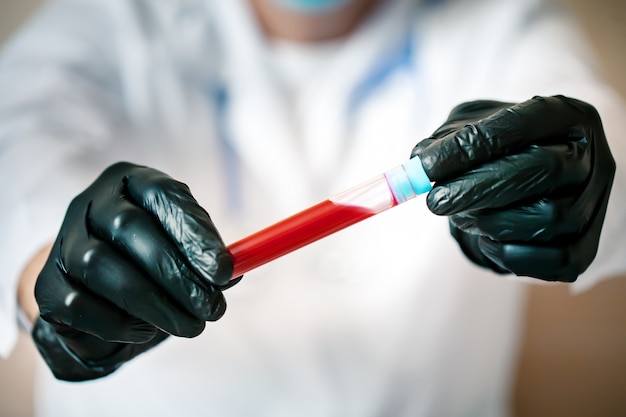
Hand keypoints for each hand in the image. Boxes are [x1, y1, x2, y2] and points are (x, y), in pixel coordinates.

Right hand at [32, 162, 236, 380]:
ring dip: (153, 305)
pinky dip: (119, 323)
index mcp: (133, 181)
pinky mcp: (47, 284)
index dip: (194, 233)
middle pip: (130, 229)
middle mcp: (92, 202)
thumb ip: (208, 254)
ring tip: (191, 326)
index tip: (225, 271)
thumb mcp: (184, 244)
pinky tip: (146, 330)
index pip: (163, 196)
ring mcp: (64, 241)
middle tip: (213, 310)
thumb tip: (234, 270)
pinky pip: (80, 304)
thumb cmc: (153, 256)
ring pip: (102, 267)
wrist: (98, 285)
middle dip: (177, 275)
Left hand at [411, 95, 614, 281]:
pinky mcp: (587, 247)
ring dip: (491, 221)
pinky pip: (553, 260)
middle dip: (479, 189)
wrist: (534, 187)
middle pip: (542, 169)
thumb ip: (447, 138)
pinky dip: (509, 253)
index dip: (472, 145)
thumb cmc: (499, 150)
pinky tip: (487, 239)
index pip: (523, 122)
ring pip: (547, 217)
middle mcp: (591, 157)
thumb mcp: (472, 127)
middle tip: (435, 201)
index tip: (426, 166)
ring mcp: (595, 204)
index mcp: (567, 115)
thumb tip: (421, 160)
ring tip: (463, 216)